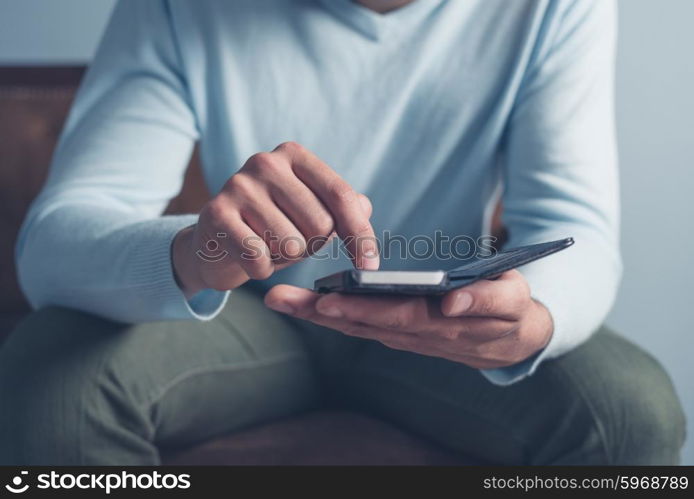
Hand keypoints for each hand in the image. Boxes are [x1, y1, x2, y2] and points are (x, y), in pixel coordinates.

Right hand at [173, 142, 377, 296]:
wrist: (215, 242)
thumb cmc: (272, 226)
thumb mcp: (311, 213)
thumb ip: (342, 208)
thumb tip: (364, 208)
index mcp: (294, 155)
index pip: (340, 195)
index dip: (360, 234)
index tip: (369, 266)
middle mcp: (265, 162)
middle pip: (320, 224)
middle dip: (311, 246)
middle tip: (289, 242)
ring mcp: (238, 185)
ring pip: (291, 245)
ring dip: (284, 259)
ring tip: (266, 246)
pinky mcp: (216, 214)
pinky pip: (259, 258)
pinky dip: (261, 269)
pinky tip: (249, 258)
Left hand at [265, 270, 552, 368]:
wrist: (512, 339)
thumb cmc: (511, 311)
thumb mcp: (513, 300)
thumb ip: (487, 300)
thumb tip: (451, 301)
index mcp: (440, 322)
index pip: (394, 316)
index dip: (360, 310)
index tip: (327, 301)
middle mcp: (415, 334)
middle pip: (361, 323)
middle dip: (319, 312)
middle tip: (280, 299)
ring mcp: (405, 336)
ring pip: (355, 326)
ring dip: (316, 315)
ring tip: (279, 300)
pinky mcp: (399, 331)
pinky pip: (361, 326)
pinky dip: (331, 317)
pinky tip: (305, 305)